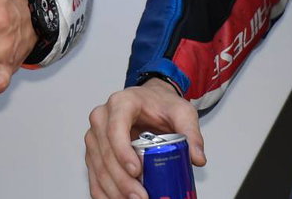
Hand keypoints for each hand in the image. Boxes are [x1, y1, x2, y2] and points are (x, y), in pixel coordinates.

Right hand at [84, 79, 205, 198]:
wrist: (150, 101)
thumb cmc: (160, 104)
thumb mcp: (181, 112)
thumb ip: (191, 133)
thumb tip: (197, 158)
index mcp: (121, 103)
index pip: (115, 128)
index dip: (122, 151)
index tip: (137, 171)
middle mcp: (102, 118)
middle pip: (106, 153)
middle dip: (122, 180)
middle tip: (140, 196)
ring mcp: (95, 136)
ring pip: (98, 167)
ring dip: (114, 190)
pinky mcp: (94, 152)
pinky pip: (94, 176)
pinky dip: (104, 192)